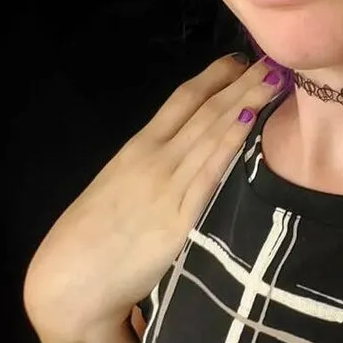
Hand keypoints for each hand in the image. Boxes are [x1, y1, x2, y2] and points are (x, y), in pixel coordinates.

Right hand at [23, 54, 282, 341]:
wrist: (67, 283)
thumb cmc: (90, 241)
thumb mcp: (117, 189)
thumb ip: (147, 171)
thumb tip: (178, 158)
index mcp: (137, 149)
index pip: (182, 100)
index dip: (214, 76)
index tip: (241, 60)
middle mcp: (154, 157)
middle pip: (205, 109)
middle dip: (241, 82)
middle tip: (273, 59)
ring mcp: (167, 185)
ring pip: (212, 131)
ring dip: (247, 101)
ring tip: (275, 79)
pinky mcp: (178, 217)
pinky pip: (210, 171)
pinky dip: (232, 141)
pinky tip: (252, 120)